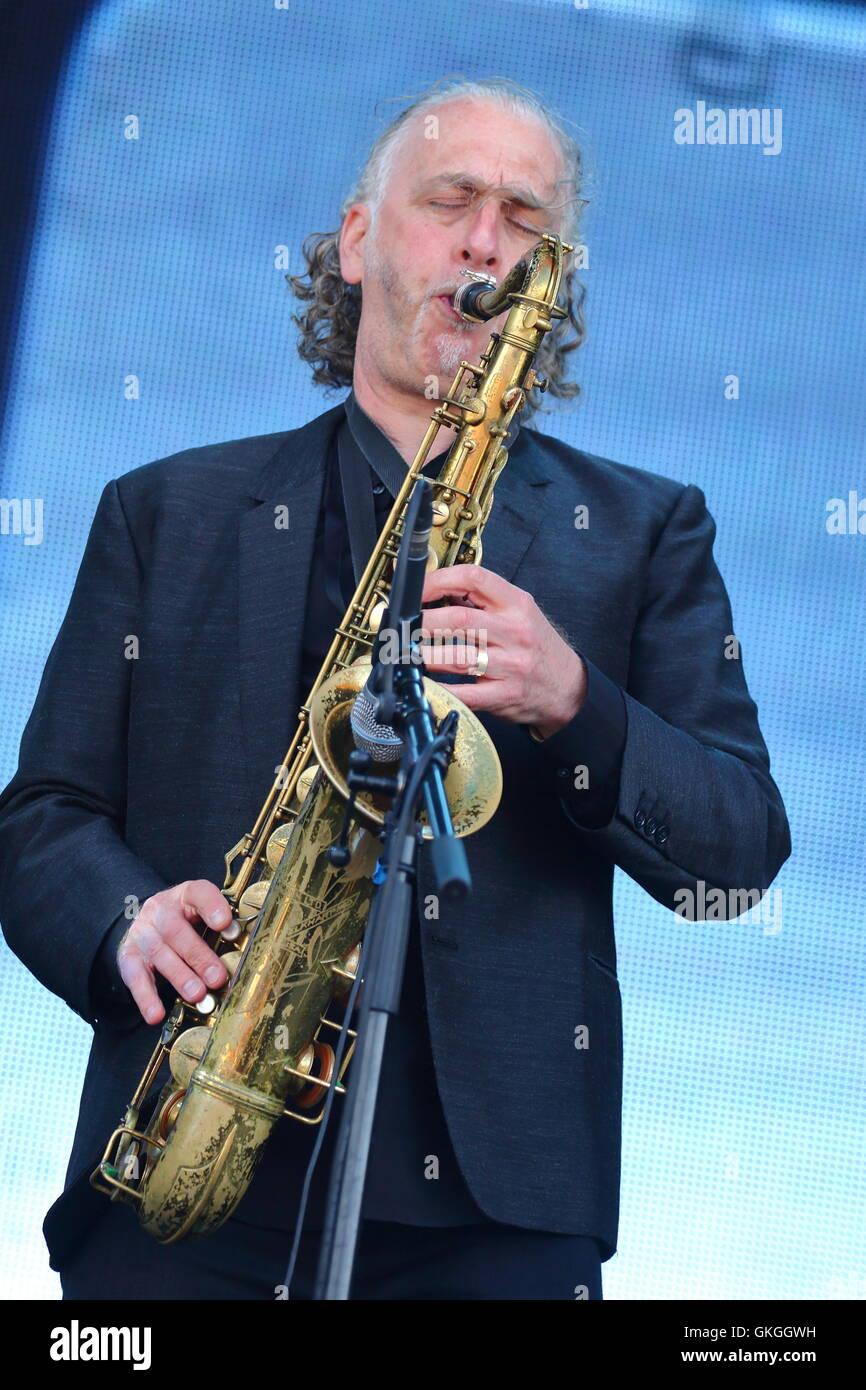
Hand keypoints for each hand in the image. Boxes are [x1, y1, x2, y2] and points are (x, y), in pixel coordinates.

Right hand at [116, 880, 233, 1024]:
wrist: (146, 923)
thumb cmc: (185, 922)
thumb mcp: (202, 915)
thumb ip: (220, 926)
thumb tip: (238, 941)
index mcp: (184, 896)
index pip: (197, 893)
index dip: (211, 906)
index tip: (225, 923)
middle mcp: (160, 910)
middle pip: (176, 930)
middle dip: (198, 956)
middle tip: (217, 978)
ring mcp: (142, 933)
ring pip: (158, 953)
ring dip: (180, 976)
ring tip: (198, 995)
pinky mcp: (129, 956)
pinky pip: (135, 977)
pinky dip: (146, 997)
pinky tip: (156, 1014)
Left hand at [419, 564, 586, 737]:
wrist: (569, 688)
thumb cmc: (538, 649)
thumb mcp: (521, 614)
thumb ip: (485, 603)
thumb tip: (438, 594)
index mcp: (517, 604)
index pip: (475, 578)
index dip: (439, 580)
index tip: (417, 590)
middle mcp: (515, 631)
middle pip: (459, 618)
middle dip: (422, 622)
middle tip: (401, 627)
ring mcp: (511, 665)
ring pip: (457, 656)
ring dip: (423, 655)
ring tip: (404, 653)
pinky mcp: (505, 694)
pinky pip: (466, 693)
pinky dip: (440, 689)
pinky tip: (424, 684)